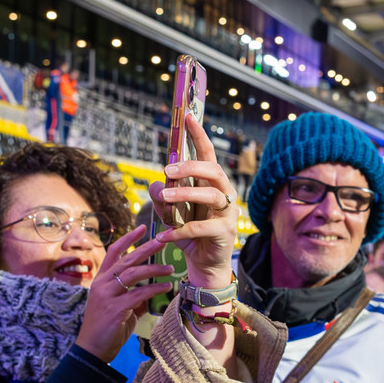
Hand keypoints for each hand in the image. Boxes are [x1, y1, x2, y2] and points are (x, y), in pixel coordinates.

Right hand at [75, 225, 177, 360]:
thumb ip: (134, 298)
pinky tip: (166, 287)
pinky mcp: (115, 309)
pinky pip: (139, 294)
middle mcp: (102, 284)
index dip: (128, 238)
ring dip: (154, 269)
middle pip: (126, 259)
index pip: (114, 252)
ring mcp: (107, 295)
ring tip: (170, 269)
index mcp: (101, 280)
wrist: (92, 349)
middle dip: (146, 247)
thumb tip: (152, 293)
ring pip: (133, 274)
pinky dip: (154, 289)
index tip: (143, 227)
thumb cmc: (106, 328)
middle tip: (163, 240)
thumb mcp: (120, 308)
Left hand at [150, 111, 239, 288]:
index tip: (187, 117)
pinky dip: (180, 231)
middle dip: (190, 166)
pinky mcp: (225, 233)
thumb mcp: (170, 215)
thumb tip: (156, 184)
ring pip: (211, 195)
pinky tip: (163, 235)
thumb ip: (163, 199)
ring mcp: (227, 213)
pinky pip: (202, 227)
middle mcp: (223, 194)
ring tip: (166, 198)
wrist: (203, 266)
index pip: (207, 155)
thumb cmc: (189, 235)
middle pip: (213, 170)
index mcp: (210, 184)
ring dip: (186, 194)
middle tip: (168, 169)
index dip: (198, 135)